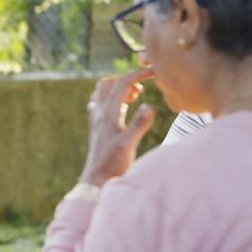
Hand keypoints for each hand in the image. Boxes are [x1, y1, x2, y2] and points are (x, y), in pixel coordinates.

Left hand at [80, 68, 157, 186]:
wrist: (96, 180)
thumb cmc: (113, 164)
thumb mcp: (129, 144)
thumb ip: (139, 124)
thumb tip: (149, 105)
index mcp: (108, 113)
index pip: (122, 82)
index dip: (138, 73)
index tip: (155, 71)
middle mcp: (99, 113)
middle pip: (109, 83)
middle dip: (127, 78)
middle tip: (143, 88)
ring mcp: (96, 119)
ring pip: (102, 92)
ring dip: (118, 87)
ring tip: (134, 97)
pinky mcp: (96, 127)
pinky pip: (100, 103)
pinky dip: (112, 98)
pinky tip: (123, 109)